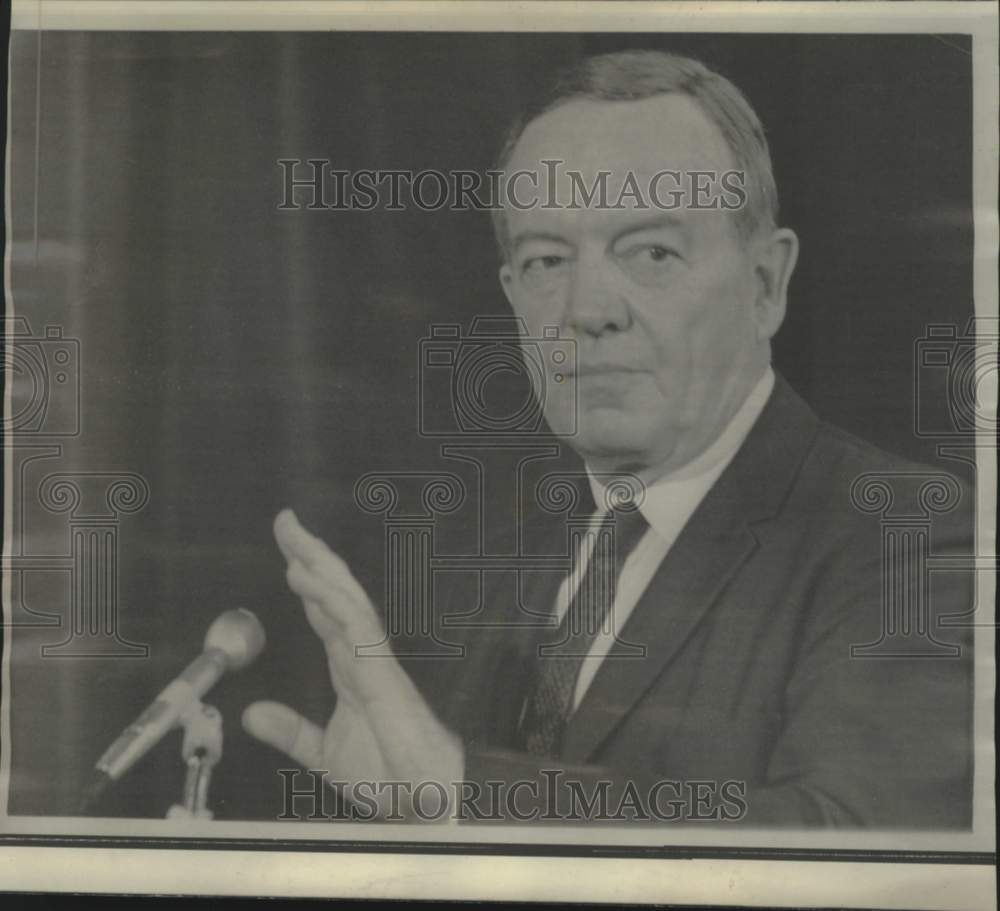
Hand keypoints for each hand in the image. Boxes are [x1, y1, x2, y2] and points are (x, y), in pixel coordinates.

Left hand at [243, 508, 463, 819]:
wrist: (419, 798)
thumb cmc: (384, 773)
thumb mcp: (321, 751)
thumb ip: (290, 729)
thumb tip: (250, 713)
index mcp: (348, 666)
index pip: (323, 611)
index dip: (306, 580)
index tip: (288, 552)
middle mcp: (360, 652)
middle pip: (333, 593)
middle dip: (311, 555)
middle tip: (286, 521)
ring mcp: (372, 657)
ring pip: (345, 599)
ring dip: (319, 566)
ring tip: (294, 539)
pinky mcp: (380, 670)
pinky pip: (354, 625)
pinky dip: (331, 598)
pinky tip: (308, 579)